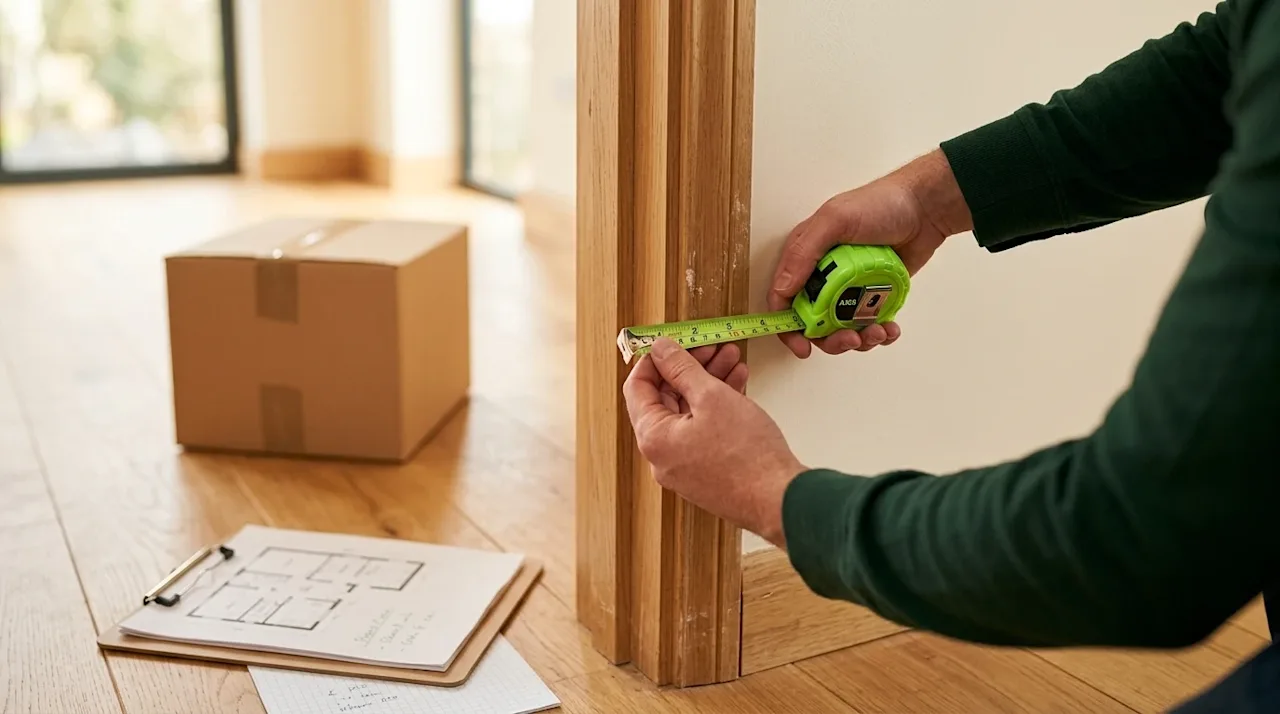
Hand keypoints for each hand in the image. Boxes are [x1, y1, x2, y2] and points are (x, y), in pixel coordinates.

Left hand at [622, 338, 804, 547]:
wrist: (779, 499)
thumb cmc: (747, 454)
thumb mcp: (711, 396)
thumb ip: (682, 368)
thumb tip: (661, 349)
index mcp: (653, 438)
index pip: (637, 388)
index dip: (653, 360)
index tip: (671, 343)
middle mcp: (662, 457)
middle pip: (665, 399)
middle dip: (689, 368)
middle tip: (711, 348)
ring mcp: (684, 467)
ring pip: (688, 414)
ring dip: (707, 383)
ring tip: (732, 360)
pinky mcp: (705, 473)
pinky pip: (702, 431)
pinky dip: (716, 407)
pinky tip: (737, 384)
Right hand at [768, 148, 972, 357]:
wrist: (925, 208)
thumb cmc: (879, 205)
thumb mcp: (835, 220)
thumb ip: (804, 253)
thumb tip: (783, 289)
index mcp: (804, 258)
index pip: (784, 300)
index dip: (788, 327)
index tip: (803, 346)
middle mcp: (823, 277)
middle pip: (814, 324)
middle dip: (831, 339)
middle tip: (852, 337)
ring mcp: (849, 289)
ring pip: (842, 329)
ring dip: (859, 339)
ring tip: (879, 331)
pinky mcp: (873, 296)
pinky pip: (869, 324)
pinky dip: (879, 333)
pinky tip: (891, 328)